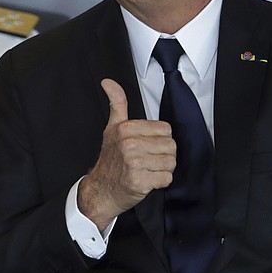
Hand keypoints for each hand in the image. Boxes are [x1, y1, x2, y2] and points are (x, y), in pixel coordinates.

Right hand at [78, 78, 175, 230]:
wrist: (101, 190)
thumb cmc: (110, 160)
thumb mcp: (112, 128)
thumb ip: (116, 103)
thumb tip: (108, 82)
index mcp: (126, 129)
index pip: (165, 130)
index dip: (160, 140)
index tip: (147, 146)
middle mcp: (128, 145)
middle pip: (170, 146)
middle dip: (163, 155)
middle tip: (148, 161)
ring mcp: (133, 164)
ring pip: (170, 163)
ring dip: (163, 169)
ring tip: (148, 170)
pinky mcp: (139, 182)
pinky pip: (166, 179)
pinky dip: (160, 182)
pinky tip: (148, 180)